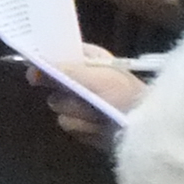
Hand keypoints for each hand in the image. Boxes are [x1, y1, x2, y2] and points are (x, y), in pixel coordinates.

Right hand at [29, 46, 143, 142]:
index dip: (43, 62)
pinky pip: (69, 125)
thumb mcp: (98, 77)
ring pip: (58, 108)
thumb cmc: (126, 95)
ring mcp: (81, 103)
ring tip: (100, 117)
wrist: (149, 127)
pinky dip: (85, 129)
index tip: (34, 72)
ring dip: (79, 115)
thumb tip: (34, 68)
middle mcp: (80, 79)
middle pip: (51, 84)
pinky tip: (99, 128)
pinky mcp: (83, 124)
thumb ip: (65, 71)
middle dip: (68, 96)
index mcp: (86, 60)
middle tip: (82, 98)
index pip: (55, 55)